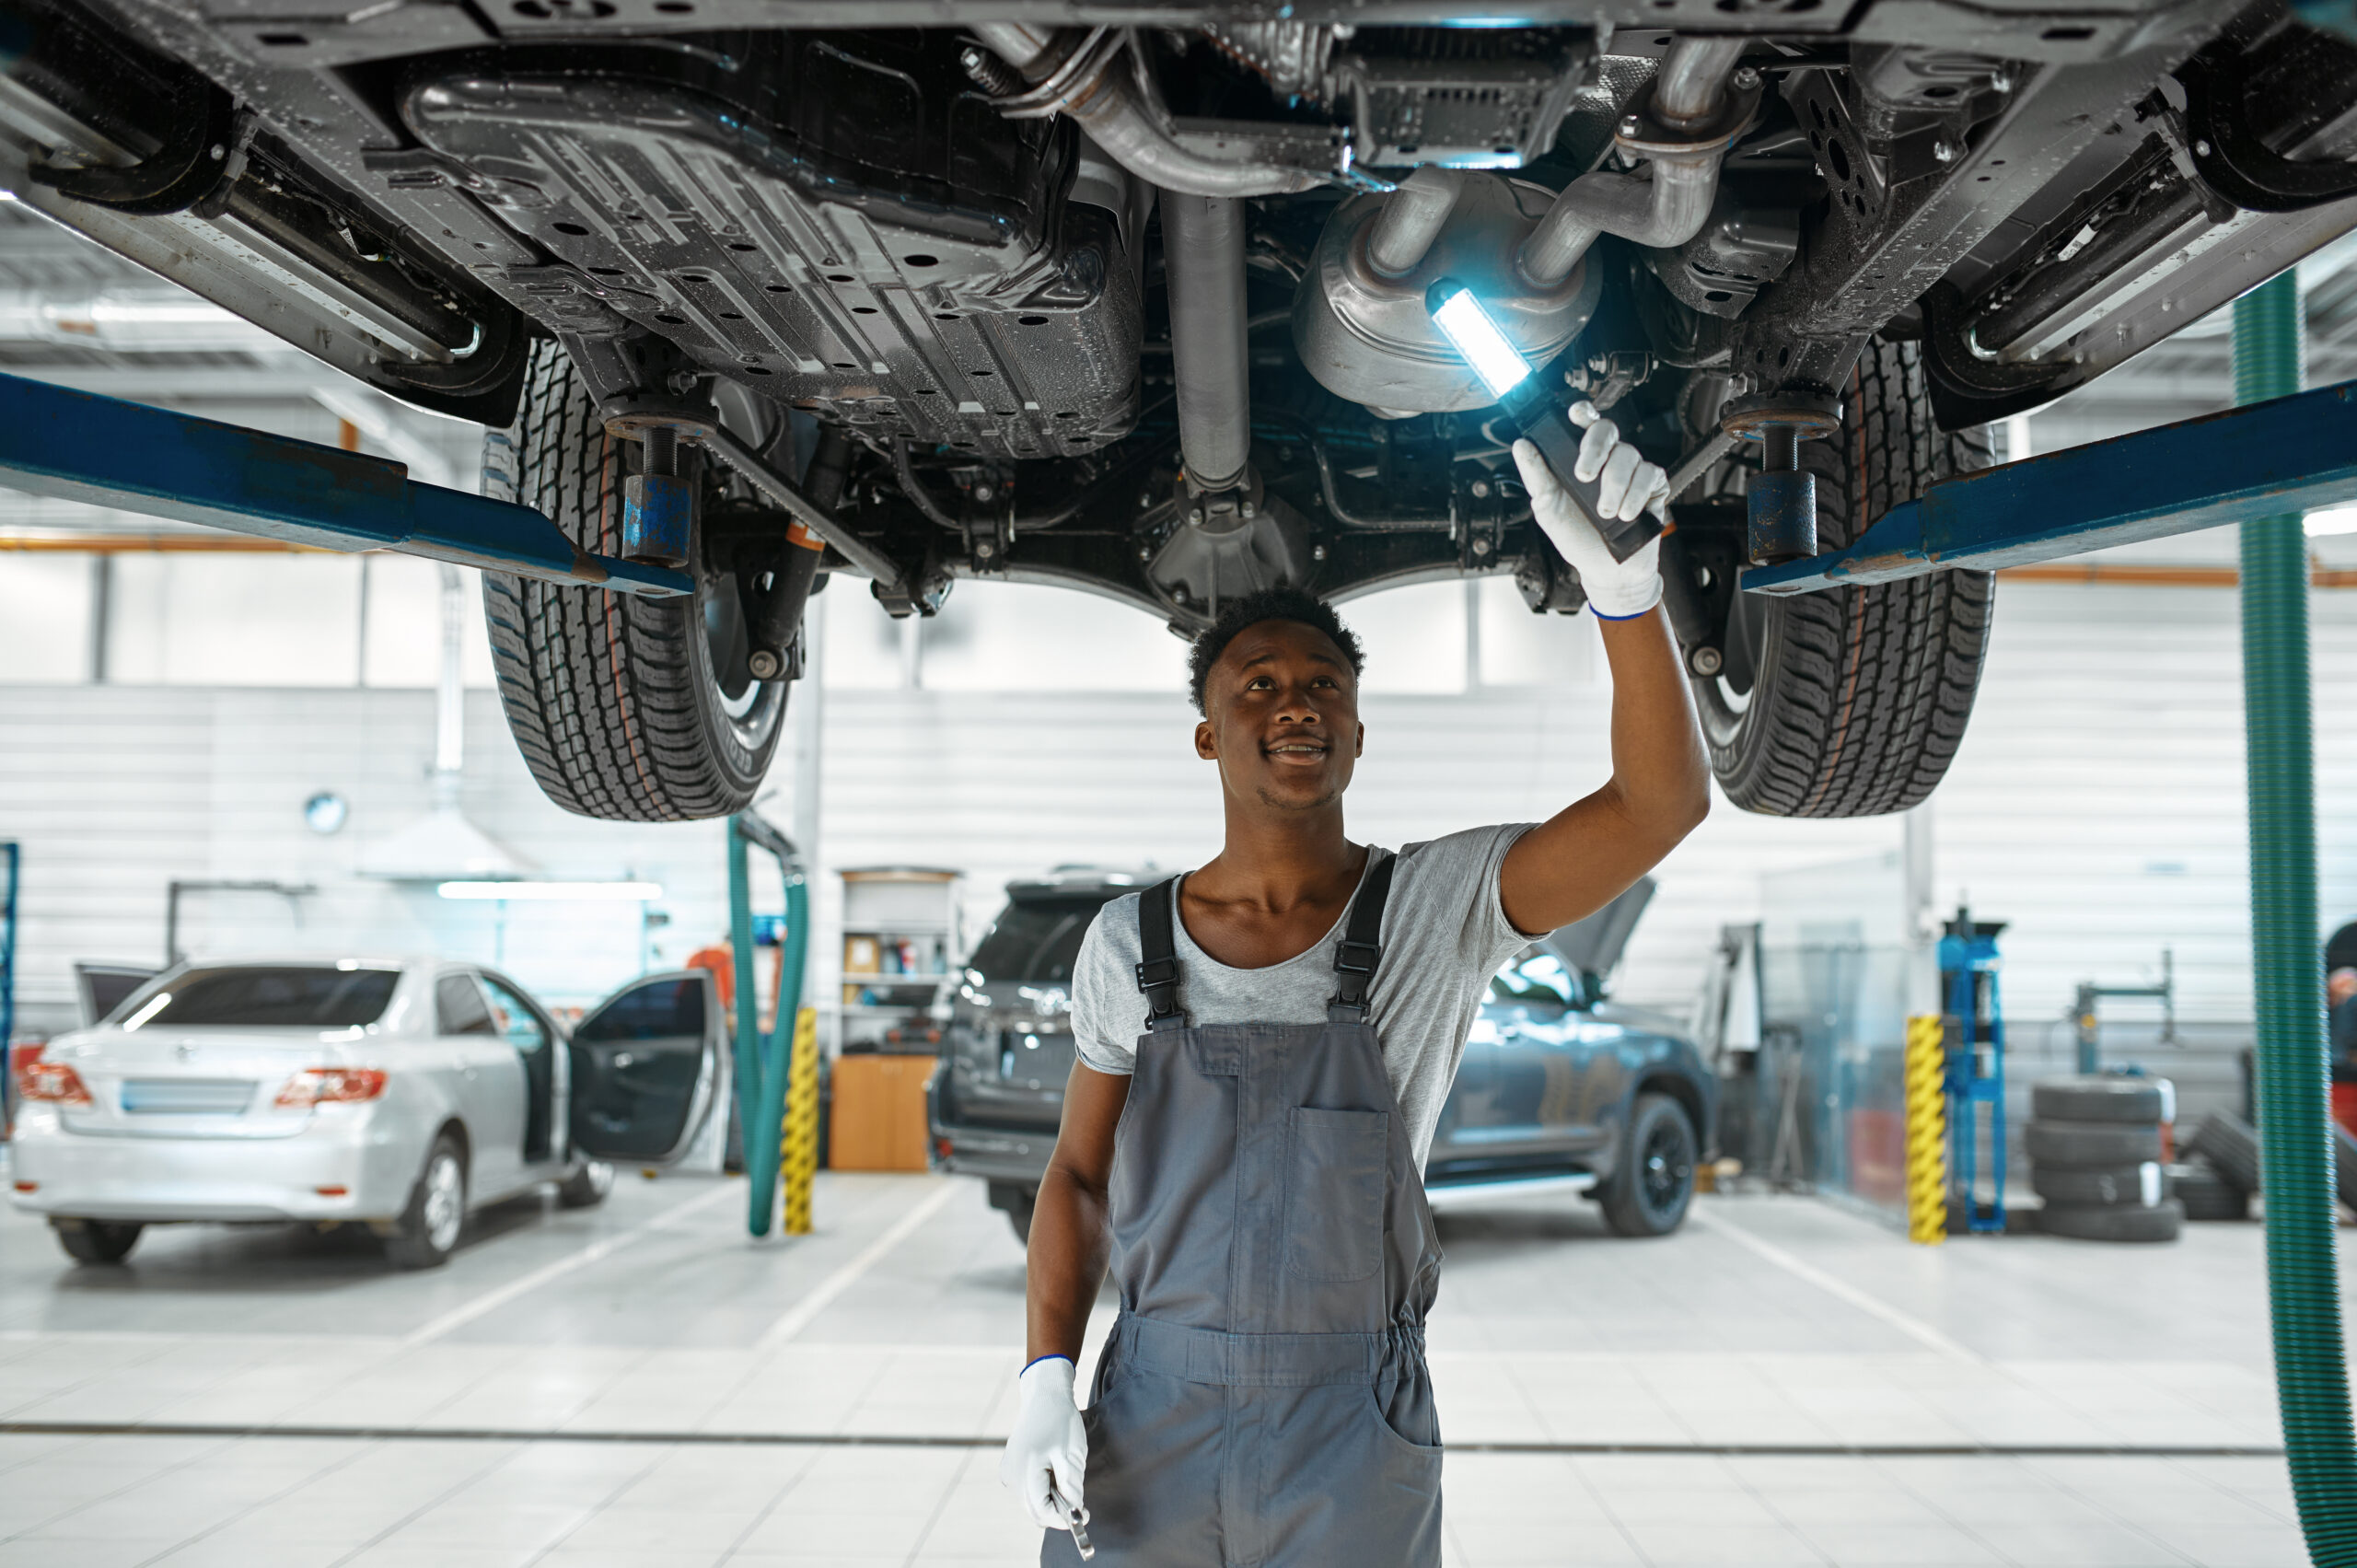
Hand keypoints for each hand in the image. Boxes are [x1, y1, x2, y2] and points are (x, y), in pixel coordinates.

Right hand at [1000, 1356, 1087, 1533]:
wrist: (1044, 1396)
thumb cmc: (1060, 1422)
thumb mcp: (1072, 1456)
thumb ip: (1072, 1488)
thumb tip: (1075, 1513)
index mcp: (1026, 1472)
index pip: (1042, 1512)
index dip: (1064, 1519)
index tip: (1084, 1515)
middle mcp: (1012, 1476)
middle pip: (1035, 1511)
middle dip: (1057, 1511)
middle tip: (1078, 1497)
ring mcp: (1008, 1472)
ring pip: (1031, 1502)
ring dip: (1050, 1500)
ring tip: (1064, 1476)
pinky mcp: (1009, 1467)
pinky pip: (1026, 1490)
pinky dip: (1041, 1490)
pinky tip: (1052, 1471)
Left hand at [1512, 403, 1667, 619]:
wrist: (1606, 569)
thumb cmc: (1577, 537)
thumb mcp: (1548, 509)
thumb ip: (1536, 476)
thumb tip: (1521, 446)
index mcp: (1581, 458)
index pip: (1584, 423)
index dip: (1582, 412)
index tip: (1576, 414)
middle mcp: (1607, 459)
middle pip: (1607, 430)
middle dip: (1594, 449)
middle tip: (1584, 476)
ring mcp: (1632, 470)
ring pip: (1628, 455)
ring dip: (1613, 485)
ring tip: (1605, 512)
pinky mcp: (1653, 485)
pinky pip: (1649, 475)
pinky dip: (1635, 496)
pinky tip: (1626, 514)